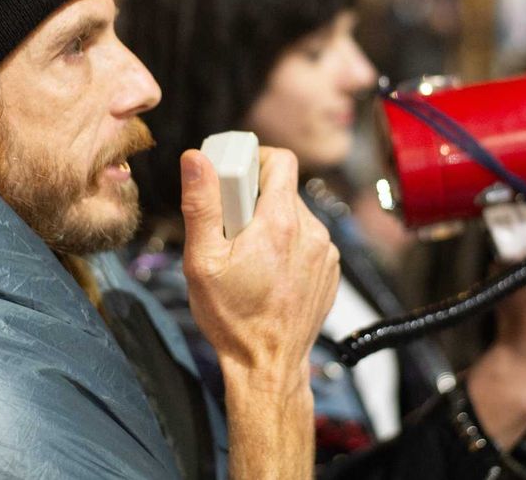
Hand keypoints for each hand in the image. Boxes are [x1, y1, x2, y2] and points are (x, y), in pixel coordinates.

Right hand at [180, 146, 339, 392]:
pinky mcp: (329, 269)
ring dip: (272, 224)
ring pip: (296, 215)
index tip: (234, 178)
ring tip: (249, 257)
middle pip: (284, 189)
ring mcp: (325, 252)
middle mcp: (311, 232)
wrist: (268, 366)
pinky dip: (288, 245)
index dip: (255, 159)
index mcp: (281, 223)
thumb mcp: (202, 261)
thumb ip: (201, 205)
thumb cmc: (233, 318)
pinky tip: (268, 272)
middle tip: (231, 230)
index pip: (280, 161)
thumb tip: (196, 160)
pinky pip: (308, 239)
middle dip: (255, 200)